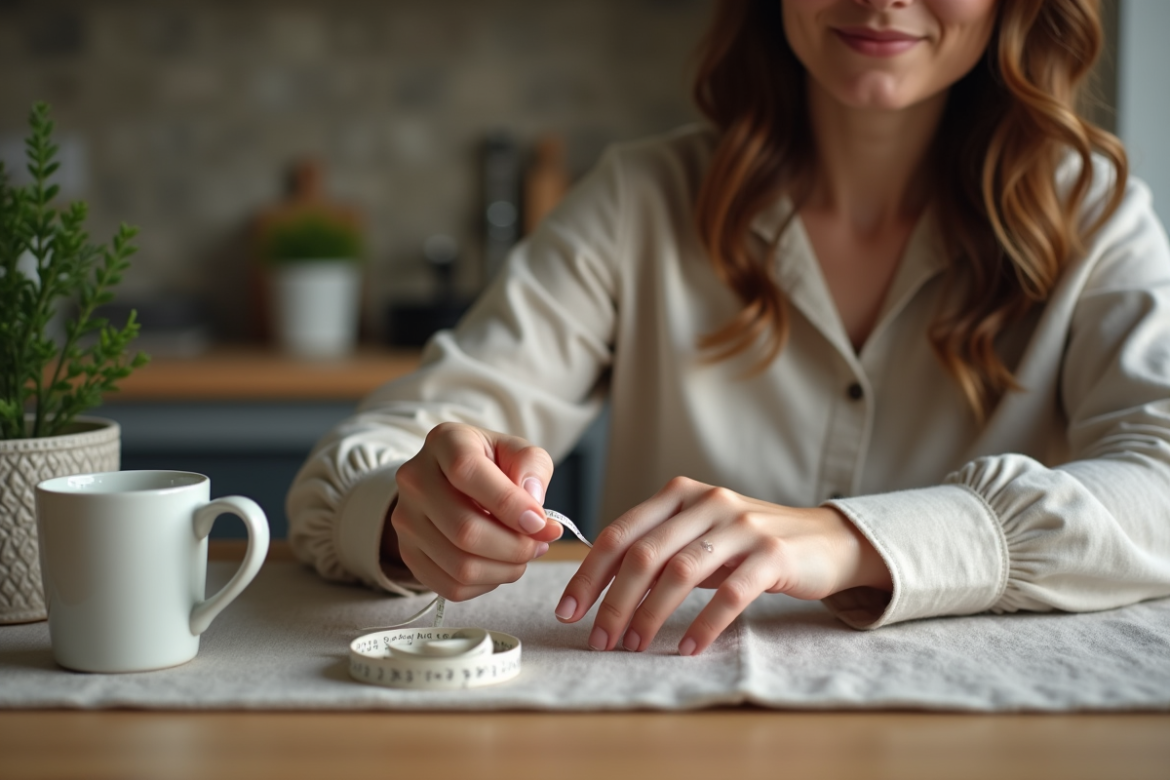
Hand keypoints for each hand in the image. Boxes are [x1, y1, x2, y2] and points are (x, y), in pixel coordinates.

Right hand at [388, 422, 562, 600]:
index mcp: (444, 442)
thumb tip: (534, 510)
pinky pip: (451, 587)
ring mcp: (406, 520)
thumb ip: (532, 469)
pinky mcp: (409, 553)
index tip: (540, 522)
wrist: (452, 480)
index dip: (509, 503)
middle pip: (464, 529)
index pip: (467, 473)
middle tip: (540, 543)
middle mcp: (415, 479)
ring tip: (525, 554)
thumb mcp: (518, 451)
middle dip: (515, 546)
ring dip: (505, 569)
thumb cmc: (493, 464)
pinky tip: (501, 565)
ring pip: (460, 565)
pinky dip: (487, 583)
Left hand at [553, 477, 891, 655]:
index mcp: (678, 495)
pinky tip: (686, 648)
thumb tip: (600, 588)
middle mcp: (706, 502)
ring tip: (632, 647)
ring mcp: (741, 526)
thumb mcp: (698, 536)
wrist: (825, 541)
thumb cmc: (747, 545)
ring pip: (680, 572)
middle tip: (598, 640)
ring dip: (650, 615)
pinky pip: (730, 593)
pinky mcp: (773, 554)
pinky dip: (703, 624)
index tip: (568, 611)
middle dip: (614, 601)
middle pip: (644, 554)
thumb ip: (656, 549)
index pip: (620, 533)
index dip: (589, 574)